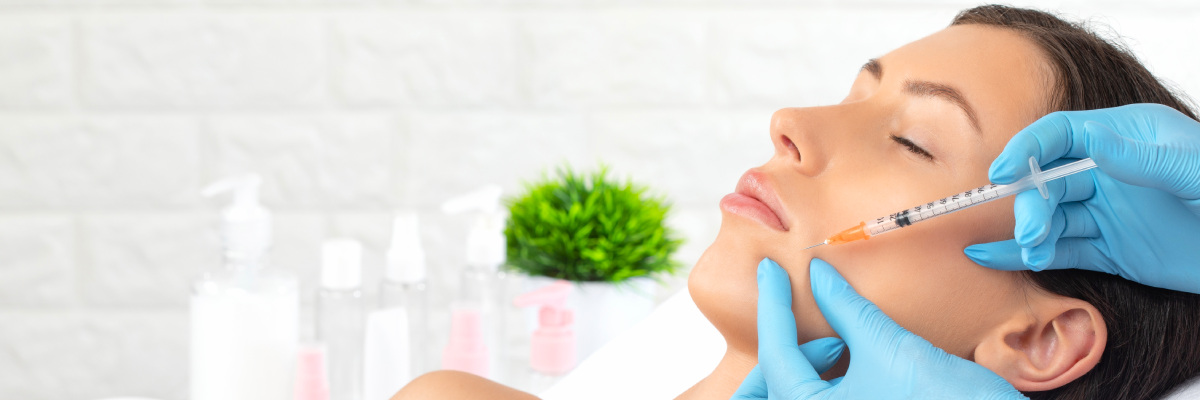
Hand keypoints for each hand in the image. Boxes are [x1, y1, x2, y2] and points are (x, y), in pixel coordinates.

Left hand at [731, 258, 1025, 399]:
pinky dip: (822, 381)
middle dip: (782, 354)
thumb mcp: (890, 348)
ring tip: (843, 345)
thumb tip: (819, 273)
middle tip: (816, 328)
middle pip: (768, 389)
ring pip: (789, 396)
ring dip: (802, 368)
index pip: (775, 355)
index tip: (769, 270)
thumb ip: (847, 309)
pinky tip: (853, 360)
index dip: (772, 305)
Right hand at [965, 104, 1199, 293]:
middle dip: (1031, 203)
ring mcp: (1107, 212)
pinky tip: (996, 257)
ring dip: (1030, 232)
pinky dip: (1028, 255)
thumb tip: (1093, 142)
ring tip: (1030, 250)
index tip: (1004, 170)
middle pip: (1049, 180)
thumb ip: (1144, 158)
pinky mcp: (1111, 250)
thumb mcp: (1195, 171)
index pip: (1062, 134)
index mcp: (1126, 138)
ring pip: (1051, 217)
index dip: (1028, 148)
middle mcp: (1109, 172)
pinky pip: (1062, 250)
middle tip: (1032, 231)